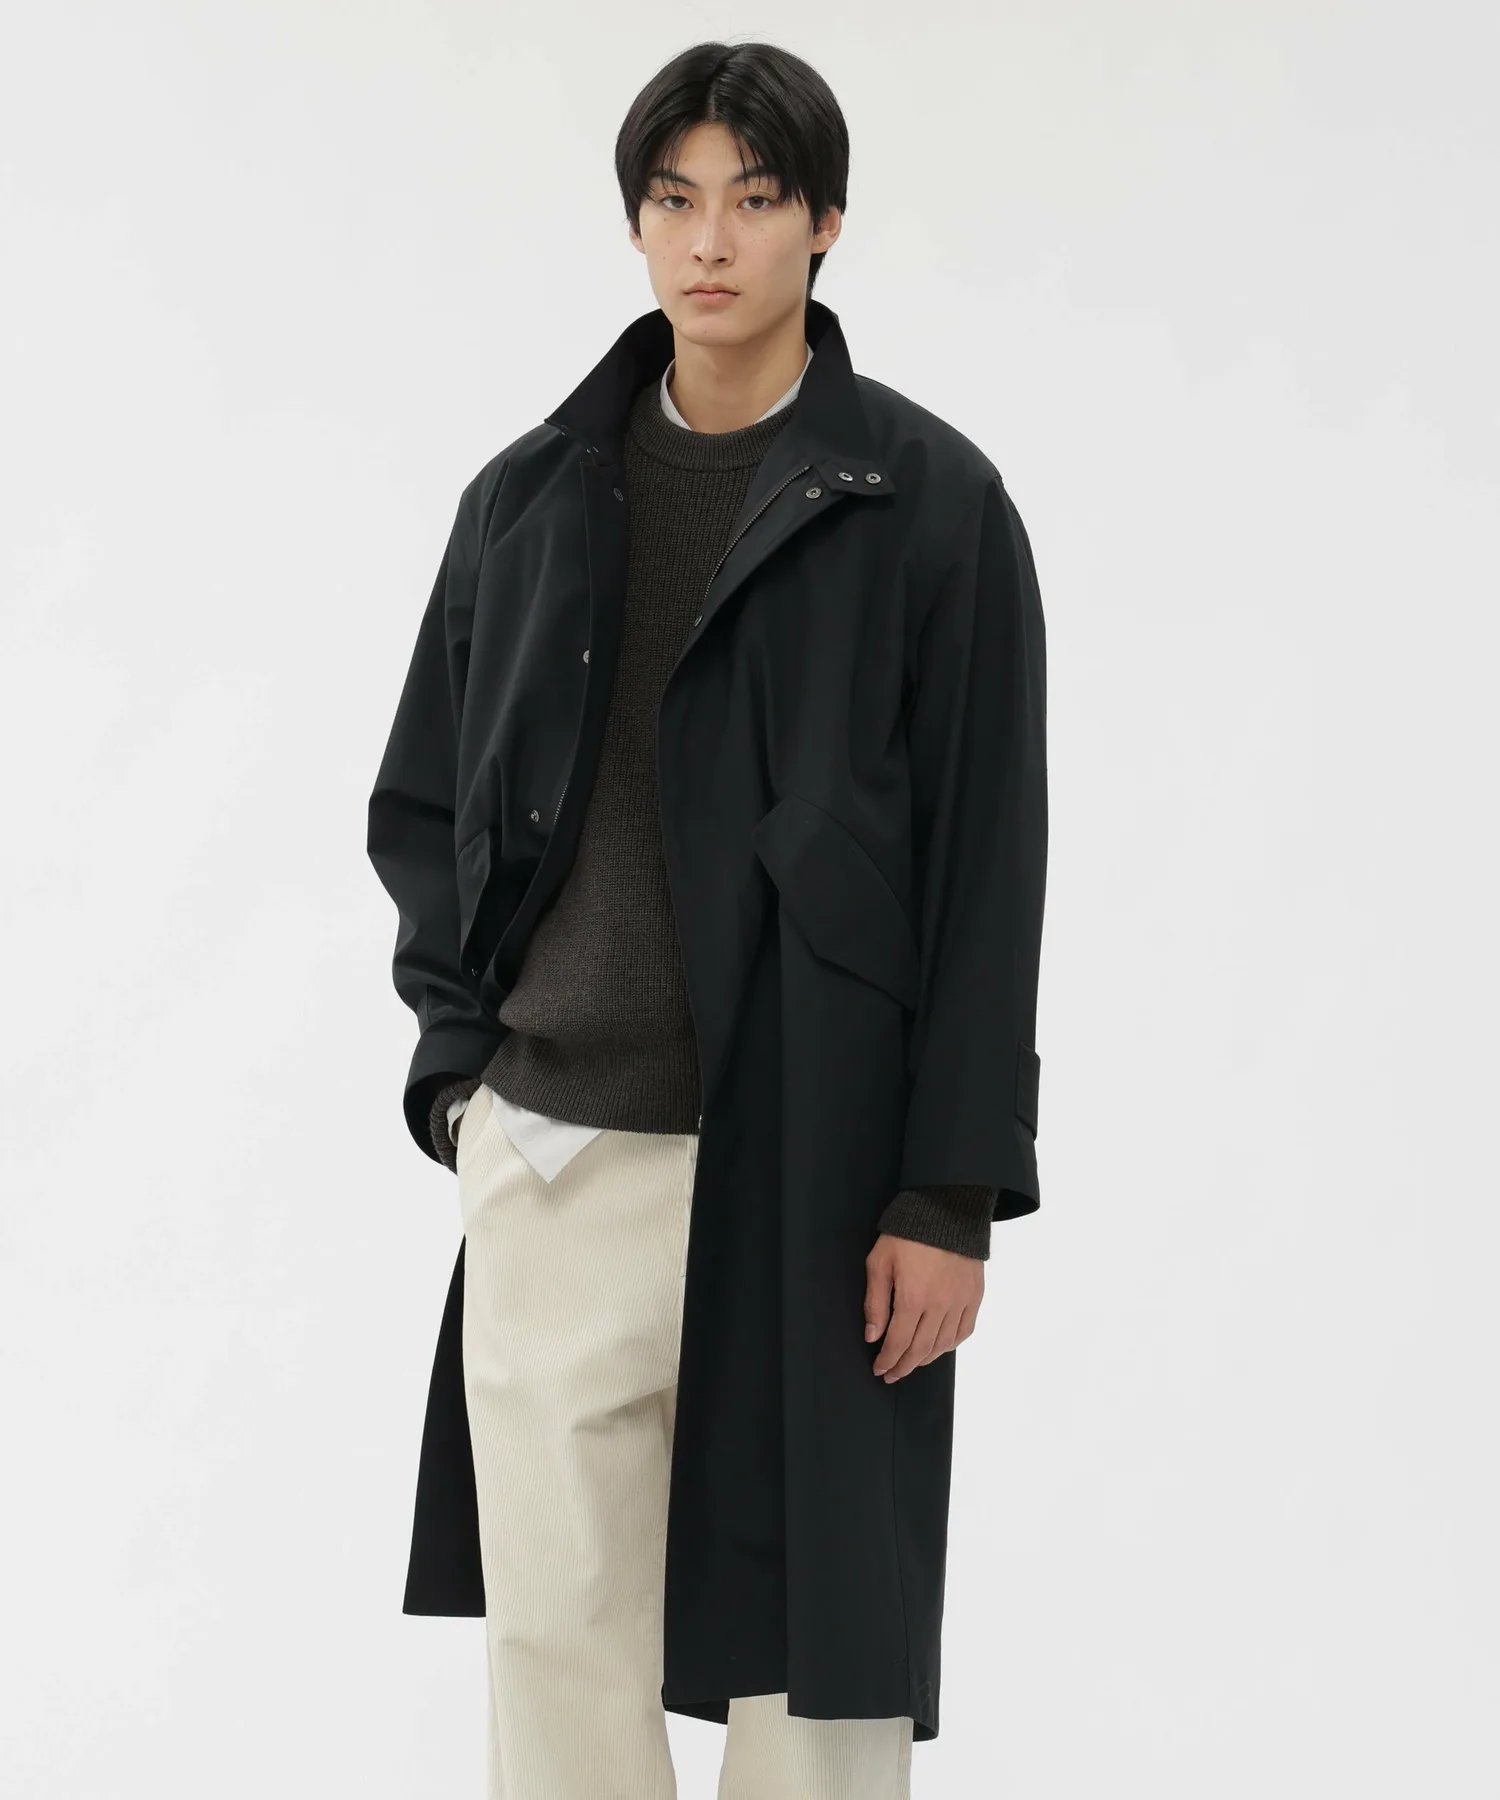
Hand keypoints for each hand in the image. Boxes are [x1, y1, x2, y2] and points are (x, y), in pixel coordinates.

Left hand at [864, 1233, 983, 1381]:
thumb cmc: (906, 1233)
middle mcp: (939, 1306)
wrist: (946, 1209)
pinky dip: (950, 1345)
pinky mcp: (974, 1295)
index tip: (879, 1370)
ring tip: (912, 1363)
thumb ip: (875, 1302)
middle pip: (920, 1349)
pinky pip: (964, 1331)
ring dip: (925, 1359)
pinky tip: (939, 1348)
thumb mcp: (879, 1262)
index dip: (887, 1361)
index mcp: (912, 1298)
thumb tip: (872, 1337)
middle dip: (903, 1366)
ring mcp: (960, 1302)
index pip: (898, 1343)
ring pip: (943, 1345)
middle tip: (892, 1374)